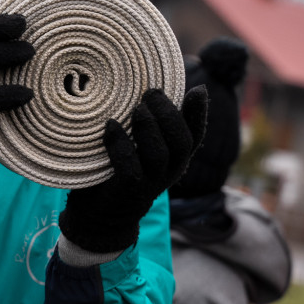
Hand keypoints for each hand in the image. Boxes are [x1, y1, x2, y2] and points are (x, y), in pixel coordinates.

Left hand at [58, 87, 207, 252]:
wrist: (104, 216)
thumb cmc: (121, 169)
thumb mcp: (140, 146)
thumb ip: (150, 123)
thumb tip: (151, 86)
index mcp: (176, 158)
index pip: (195, 135)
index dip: (199, 112)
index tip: (197, 90)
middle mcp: (169, 171)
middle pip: (181, 142)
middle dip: (168, 113)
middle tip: (150, 93)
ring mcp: (150, 183)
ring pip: (159, 154)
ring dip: (148, 127)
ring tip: (136, 109)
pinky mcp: (128, 191)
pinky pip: (129, 168)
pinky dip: (120, 144)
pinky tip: (110, 126)